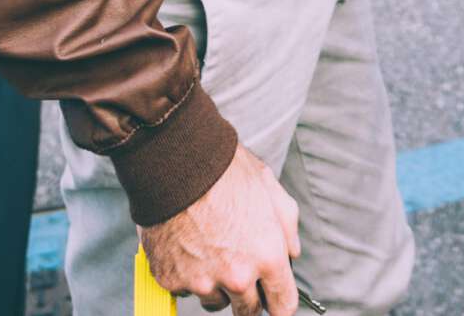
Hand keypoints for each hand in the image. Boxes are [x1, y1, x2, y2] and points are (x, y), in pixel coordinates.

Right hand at [139, 144, 302, 314]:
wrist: (176, 163)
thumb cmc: (224, 172)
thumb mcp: (271, 191)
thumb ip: (288, 229)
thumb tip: (291, 254)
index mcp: (267, 257)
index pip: (283, 306)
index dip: (280, 304)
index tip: (275, 302)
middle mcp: (236, 277)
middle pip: (248, 313)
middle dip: (249, 297)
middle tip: (241, 271)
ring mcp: (201, 282)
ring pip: (215, 301)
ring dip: (217, 285)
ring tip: (210, 249)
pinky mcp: (171, 280)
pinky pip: (184, 289)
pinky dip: (187, 274)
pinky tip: (188, 245)